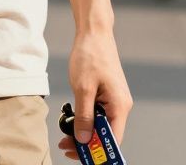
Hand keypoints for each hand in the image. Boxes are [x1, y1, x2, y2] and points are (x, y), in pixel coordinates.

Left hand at [57, 31, 131, 160]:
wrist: (94, 34)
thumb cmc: (90, 56)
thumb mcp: (83, 88)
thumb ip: (84, 116)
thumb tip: (84, 139)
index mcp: (120, 106)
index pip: (113, 139)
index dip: (96, 151)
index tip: (76, 154)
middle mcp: (121, 106)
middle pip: (106, 135)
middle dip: (87, 143)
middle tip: (64, 144)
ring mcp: (114, 100)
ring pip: (101, 125)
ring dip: (85, 132)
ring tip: (64, 133)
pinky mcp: (107, 95)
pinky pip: (98, 114)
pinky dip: (86, 119)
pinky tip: (72, 118)